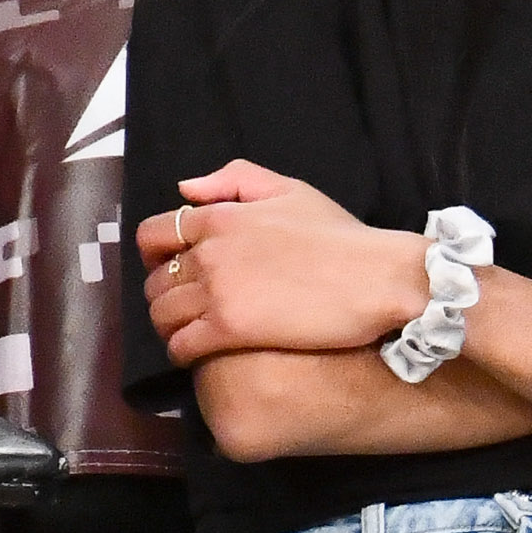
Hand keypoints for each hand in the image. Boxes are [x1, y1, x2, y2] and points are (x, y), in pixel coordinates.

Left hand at [138, 160, 431, 365]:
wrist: (378, 279)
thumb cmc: (343, 237)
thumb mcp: (293, 190)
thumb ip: (236, 180)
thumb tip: (185, 190)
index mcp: (220, 217)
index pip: (153, 235)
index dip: (154, 256)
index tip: (171, 268)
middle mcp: (209, 253)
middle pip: (154, 281)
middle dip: (164, 294)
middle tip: (187, 306)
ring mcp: (217, 292)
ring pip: (162, 315)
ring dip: (170, 325)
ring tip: (193, 331)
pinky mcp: (230, 330)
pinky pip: (180, 346)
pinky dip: (182, 351)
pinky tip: (201, 353)